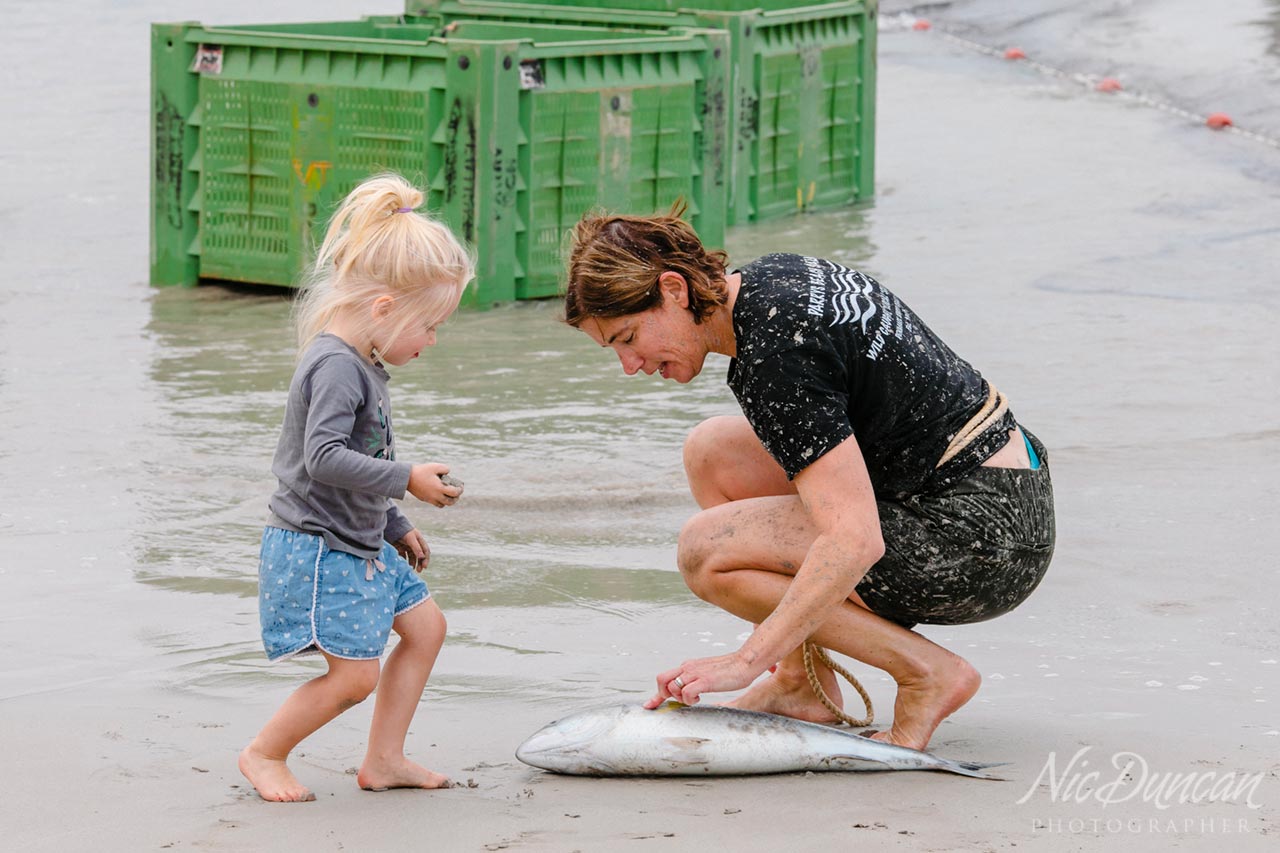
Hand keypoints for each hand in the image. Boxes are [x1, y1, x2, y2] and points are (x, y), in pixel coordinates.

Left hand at [393, 529, 429, 571]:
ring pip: (412, 557)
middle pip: (419, 556)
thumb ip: (416, 548)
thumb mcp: (411, 539)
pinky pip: (403, 556)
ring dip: (413, 563)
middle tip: (419, 571)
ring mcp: (407, 546)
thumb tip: (422, 557)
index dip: (426, 559)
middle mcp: (414, 544)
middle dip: (420, 563)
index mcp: (419, 541)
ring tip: (411, 569)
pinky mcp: (400, 548)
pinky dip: (404, 561)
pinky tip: (404, 565)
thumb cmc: (403, 530)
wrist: (391, 525)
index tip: (424, 567)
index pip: (425, 552)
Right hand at [408, 463, 462, 506]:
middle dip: (456, 498)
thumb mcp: (435, 466)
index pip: (454, 493)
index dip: (460, 490)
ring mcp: (430, 499)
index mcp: (440, 488)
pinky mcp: (425, 499)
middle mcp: (436, 496)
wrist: (406, 478)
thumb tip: (448, 473)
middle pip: (450, 502)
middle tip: (457, 493)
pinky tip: (439, 494)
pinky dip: (440, 501)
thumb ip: (445, 469)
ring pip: (443, 505)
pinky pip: (435, 503)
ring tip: (449, 494)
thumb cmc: (421, 471)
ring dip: (448, 501)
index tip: (461, 486)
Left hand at [643, 651, 760, 708]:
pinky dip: (690, 700)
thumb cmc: (729, 671)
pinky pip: (687, 692)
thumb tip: (688, 690)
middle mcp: (688, 667)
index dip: (655, 695)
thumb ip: (695, 680)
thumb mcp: (706, 674)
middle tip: (678, 701)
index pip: (665, 677)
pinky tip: (700, 699)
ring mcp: (695, 673)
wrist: (744, 663)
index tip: (649, 705)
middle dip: (664, 695)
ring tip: (695, 699)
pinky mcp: (705, 680)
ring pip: (673, 687)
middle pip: (662, 679)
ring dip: (680, 699)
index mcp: (688, 666)